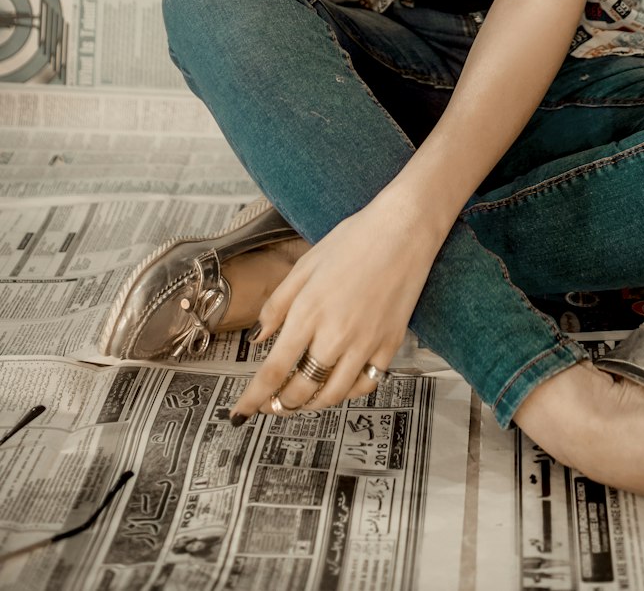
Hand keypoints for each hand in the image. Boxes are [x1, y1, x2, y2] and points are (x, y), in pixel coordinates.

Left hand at [229, 196, 440, 417]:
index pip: (273, 371)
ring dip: (311, 405)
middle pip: (300, 391)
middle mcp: (335, 335)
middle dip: (280, 404)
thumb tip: (257, 337)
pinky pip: (365, 385)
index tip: (239, 414)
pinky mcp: (390, 345)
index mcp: (308, 313)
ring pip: (332, 395)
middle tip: (272, 403)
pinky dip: (347, 392)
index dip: (253, 399)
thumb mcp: (305, 265)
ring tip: (301, 400)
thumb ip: (277, 304)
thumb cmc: (353, 240)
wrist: (403, 230)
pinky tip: (338, 383)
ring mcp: (365, 343)